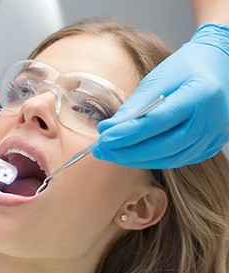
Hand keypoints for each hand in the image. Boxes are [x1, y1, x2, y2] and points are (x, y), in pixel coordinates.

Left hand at [93, 23, 228, 168]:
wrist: (220, 66)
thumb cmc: (186, 67)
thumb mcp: (158, 78)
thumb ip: (134, 106)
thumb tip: (108, 129)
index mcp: (200, 95)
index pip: (156, 122)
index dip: (127, 134)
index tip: (103, 139)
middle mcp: (212, 120)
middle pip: (163, 146)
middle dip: (127, 152)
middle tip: (101, 151)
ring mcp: (214, 136)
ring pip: (170, 159)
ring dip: (136, 159)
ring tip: (112, 154)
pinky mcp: (211, 146)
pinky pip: (178, 160)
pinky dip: (153, 160)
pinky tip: (133, 155)